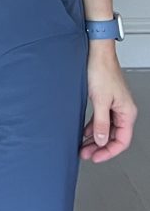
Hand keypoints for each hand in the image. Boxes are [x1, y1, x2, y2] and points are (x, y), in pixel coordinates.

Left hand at [80, 43, 136, 161]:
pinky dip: (93, 127)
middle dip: (100, 147)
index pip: (122, 141)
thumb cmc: (101, 70)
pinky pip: (101, 120)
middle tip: (86, 154)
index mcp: (127, 112)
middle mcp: (123, 110)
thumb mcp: (100, 100)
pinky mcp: (105, 100)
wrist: (96, 52)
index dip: (109, 152)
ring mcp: (114, 106)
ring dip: (95, 139)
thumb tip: (101, 141)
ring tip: (83, 147)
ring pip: (106, 129)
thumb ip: (101, 123)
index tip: (96, 157)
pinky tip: (84, 133)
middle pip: (113, 136)